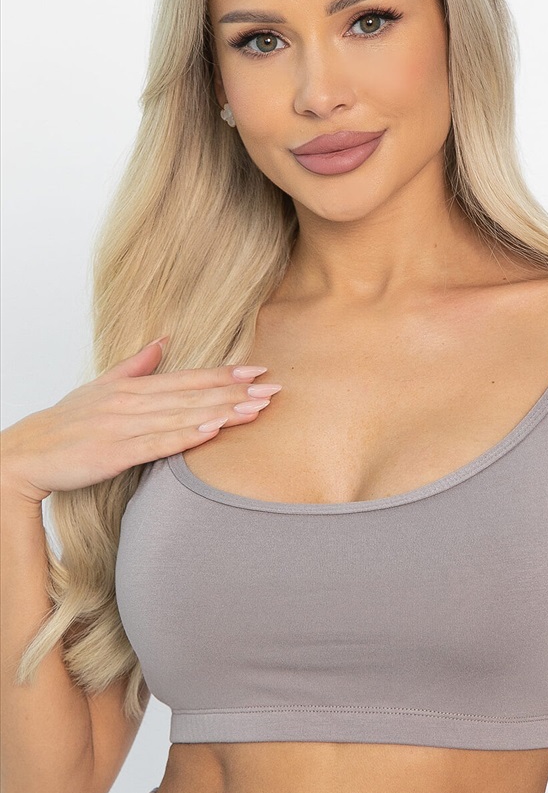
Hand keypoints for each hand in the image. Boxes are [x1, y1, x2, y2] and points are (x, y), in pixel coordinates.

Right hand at [0, 339, 280, 505]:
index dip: (225, 375)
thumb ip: (136, 365)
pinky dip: (186, 436)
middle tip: (275, 390)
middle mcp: (133, 401)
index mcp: (134, 387)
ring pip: (183, 417)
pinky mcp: (114, 452)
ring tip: (256, 409)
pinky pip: (157, 444)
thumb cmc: (66, 421)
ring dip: (222, 413)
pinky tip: (213, 431)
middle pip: (194, 396)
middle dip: (237, 393)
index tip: (258, 370)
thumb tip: (163, 340)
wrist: (27, 452)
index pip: (188, 379)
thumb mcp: (102, 386)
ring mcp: (124, 426)